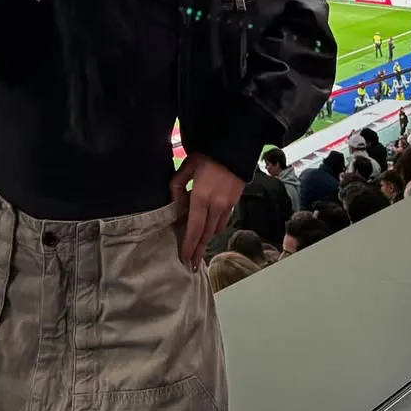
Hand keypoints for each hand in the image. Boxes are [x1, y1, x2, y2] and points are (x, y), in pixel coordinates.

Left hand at [170, 153, 244, 268]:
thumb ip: (177, 187)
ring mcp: (228, 205)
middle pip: (206, 234)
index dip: (189, 244)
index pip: (194, 228)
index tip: (184, 257)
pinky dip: (215, 227)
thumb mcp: (185, 168)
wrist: (233, 148)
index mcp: (201, 197)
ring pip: (216, 229)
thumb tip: (174, 206)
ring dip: (207, 239)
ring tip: (198, 248)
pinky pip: (224, 220)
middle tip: (192, 263)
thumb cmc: (207, 156)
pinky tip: (209, 229)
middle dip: (198, 249)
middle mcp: (216, 205)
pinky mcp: (235, 202)